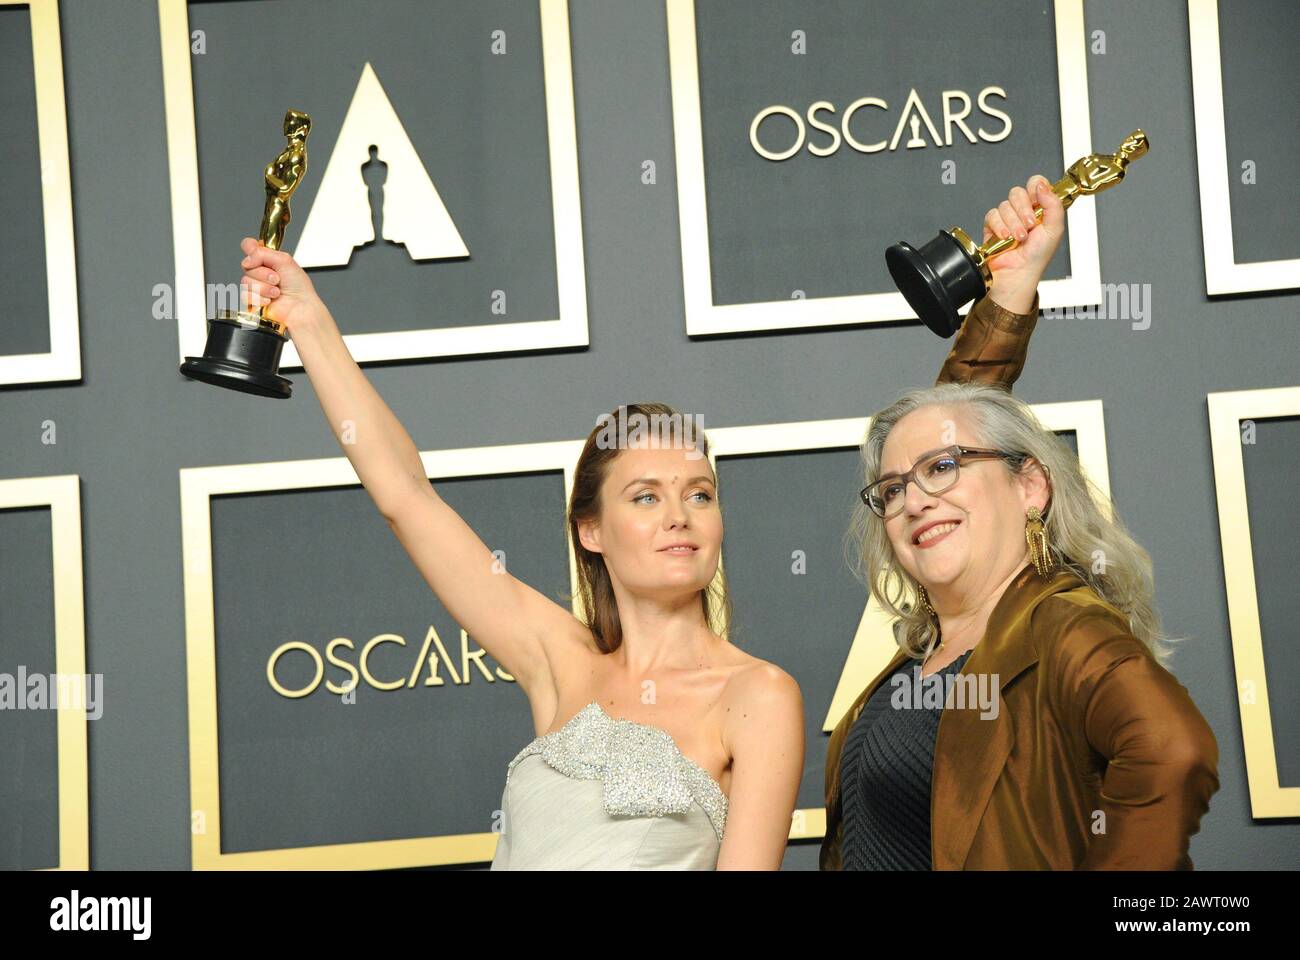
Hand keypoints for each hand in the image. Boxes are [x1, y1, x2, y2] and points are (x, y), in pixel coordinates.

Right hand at [238, 236, 323, 334]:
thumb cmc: (299, 287)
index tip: (257, 255)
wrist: (300, 308)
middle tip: (277, 279)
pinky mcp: (253, 301)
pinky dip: (259, 298)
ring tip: (276, 292)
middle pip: (246, 265)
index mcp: (268, 259)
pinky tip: (270, 301)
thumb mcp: (284, 260)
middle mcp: (260, 272)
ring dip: (264, 288)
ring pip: (245, 281)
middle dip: (263, 274)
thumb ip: (262, 254)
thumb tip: (247, 259)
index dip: (250, 249)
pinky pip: (245, 295)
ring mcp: (256, 286)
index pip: (249, 246)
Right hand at [981, 175, 1064, 312]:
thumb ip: (1053, 205)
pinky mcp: (992, 226)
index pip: (1036, 183)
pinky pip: (992, 215)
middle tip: (1029, 225)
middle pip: (1017, 192)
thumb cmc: (1037, 257)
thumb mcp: (1054, 229)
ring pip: (1005, 205)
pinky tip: (1005, 237)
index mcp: (1040, 207)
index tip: (1038, 201)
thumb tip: (1043, 186)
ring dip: (1013, 223)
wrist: (1019, 273)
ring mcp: (1007, 217)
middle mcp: (1023, 210)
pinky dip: (999, 226)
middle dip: (1023, 210)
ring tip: (1019, 237)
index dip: (1035, 188)